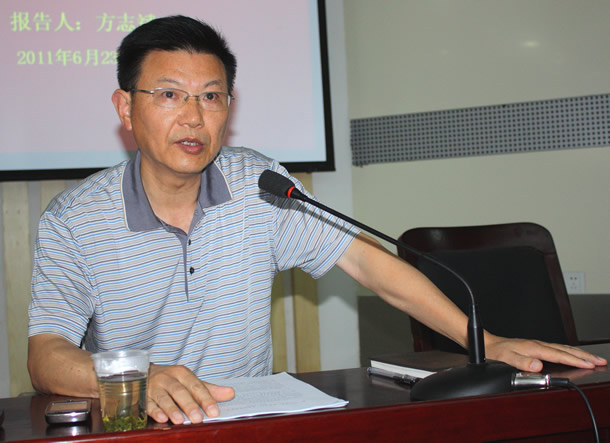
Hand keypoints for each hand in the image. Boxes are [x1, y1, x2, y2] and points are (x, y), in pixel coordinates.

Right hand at [146, 364, 234, 423]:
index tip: (214, 411)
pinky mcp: (143, 396)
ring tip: (180, 420)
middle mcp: (168, 378)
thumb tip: (231, 393)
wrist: (142, 374)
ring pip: (164, 397)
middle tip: (198, 419)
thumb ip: (209, 389)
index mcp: (182, 373)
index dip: (206, 399)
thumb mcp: (190, 382)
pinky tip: (161, 418)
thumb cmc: (171, 380)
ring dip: (172, 409)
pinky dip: (155, 411)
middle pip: (180, 391)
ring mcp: (154, 387)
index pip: (196, 386)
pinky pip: (149, 404)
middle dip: (189, 405)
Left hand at [485, 334, 607, 371]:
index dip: (575, 360)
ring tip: (594, 358)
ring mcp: (538, 345)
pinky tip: (575, 355)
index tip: (590, 364)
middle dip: (585, 356)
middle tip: (601, 360)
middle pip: (566, 350)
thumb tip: (538, 365)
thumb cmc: (496, 352)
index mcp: (534, 348)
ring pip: (564, 348)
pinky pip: (558, 349)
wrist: (488, 344)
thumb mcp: (506, 358)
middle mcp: (538, 345)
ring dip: (580, 353)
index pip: (559, 355)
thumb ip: (521, 362)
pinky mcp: (537, 347)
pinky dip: (570, 352)